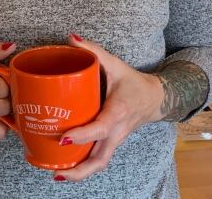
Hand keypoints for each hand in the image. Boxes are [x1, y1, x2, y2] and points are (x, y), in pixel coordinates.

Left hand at [53, 34, 163, 181]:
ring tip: (57, 174)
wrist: (154, 98)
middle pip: (100, 159)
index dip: (83, 135)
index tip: (64, 137)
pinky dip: (83, 167)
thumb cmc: (132, 82)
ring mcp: (115, 140)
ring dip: (80, 173)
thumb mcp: (115, 64)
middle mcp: (117, 131)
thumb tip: (71, 38)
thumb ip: (93, 51)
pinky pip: (99, 160)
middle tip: (57, 172)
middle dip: (80, 170)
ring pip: (99, 164)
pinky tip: (65, 166)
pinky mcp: (112, 143)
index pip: (100, 128)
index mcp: (118, 112)